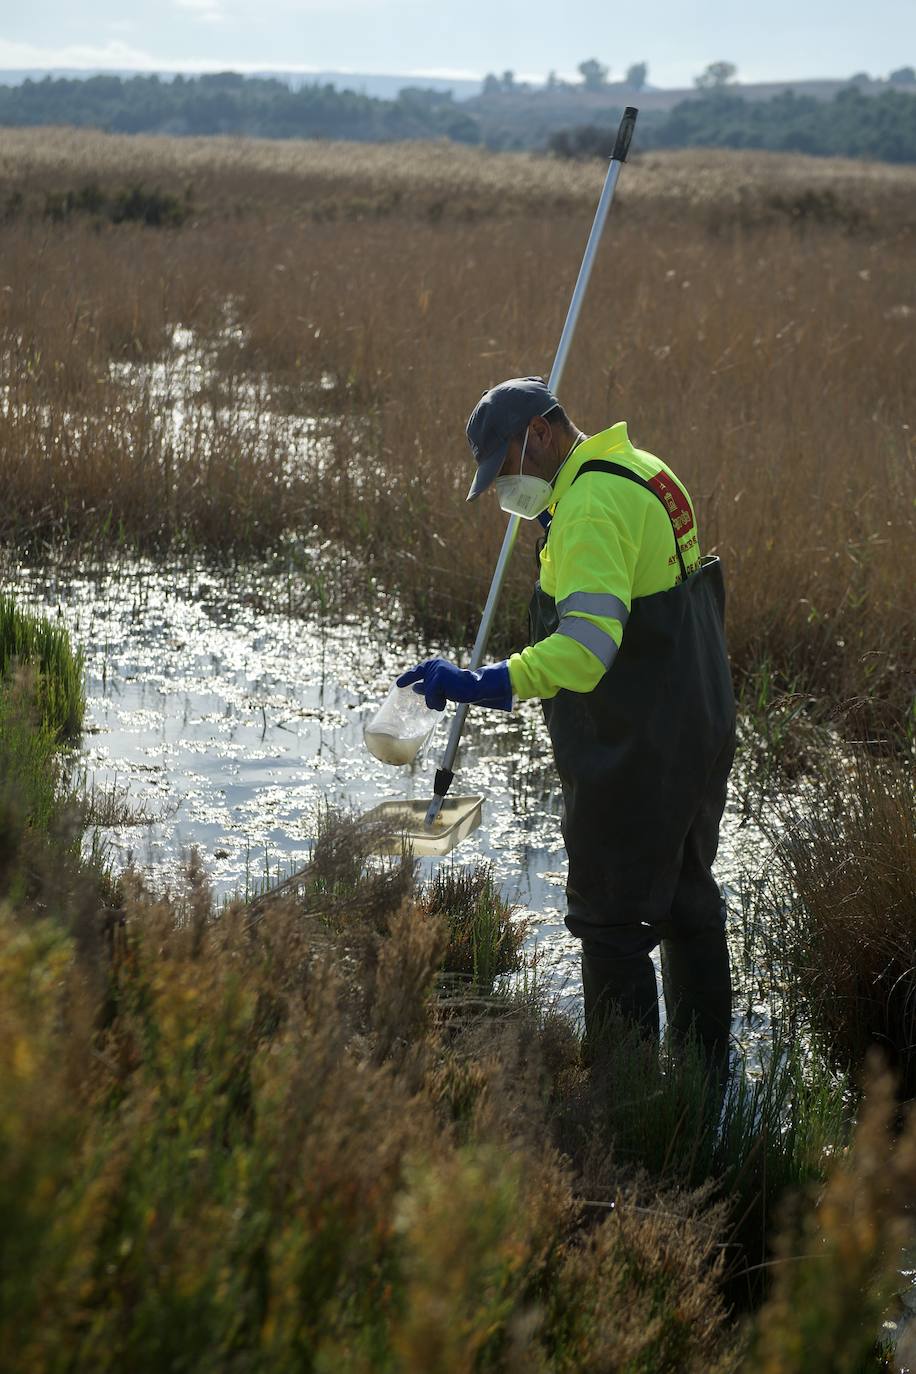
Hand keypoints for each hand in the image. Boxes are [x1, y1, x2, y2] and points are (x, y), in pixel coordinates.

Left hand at [396, 658, 511, 711]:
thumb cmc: (458, 688)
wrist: (474, 688)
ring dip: (435, 701)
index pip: (416, 672)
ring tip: (447, 698)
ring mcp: (437, 670)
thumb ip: (427, 686)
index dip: (407, 678)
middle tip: (443, 698)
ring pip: (426, 693)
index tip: (398, 685)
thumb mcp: (440, 687)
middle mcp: (434, 665)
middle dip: (431, 697)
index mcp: (433, 665)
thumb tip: (414, 688)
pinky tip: (447, 701)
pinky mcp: (440, 677)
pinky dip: (437, 702)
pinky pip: (431, 695)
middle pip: (421, 687)